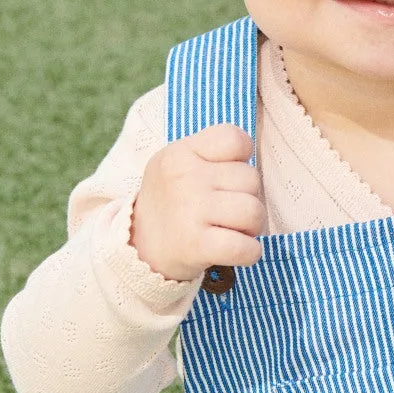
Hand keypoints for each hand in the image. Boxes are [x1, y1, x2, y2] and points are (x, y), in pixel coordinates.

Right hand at [130, 125, 263, 283]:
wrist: (139, 245)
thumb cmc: (173, 200)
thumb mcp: (179, 163)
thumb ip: (212, 153)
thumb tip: (252, 156)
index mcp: (180, 153)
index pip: (235, 139)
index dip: (243, 158)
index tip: (228, 175)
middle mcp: (185, 178)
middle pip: (251, 178)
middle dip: (249, 197)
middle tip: (228, 209)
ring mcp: (191, 211)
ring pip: (254, 212)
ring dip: (252, 226)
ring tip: (232, 229)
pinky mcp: (197, 245)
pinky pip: (246, 247)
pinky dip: (249, 252)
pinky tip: (238, 250)